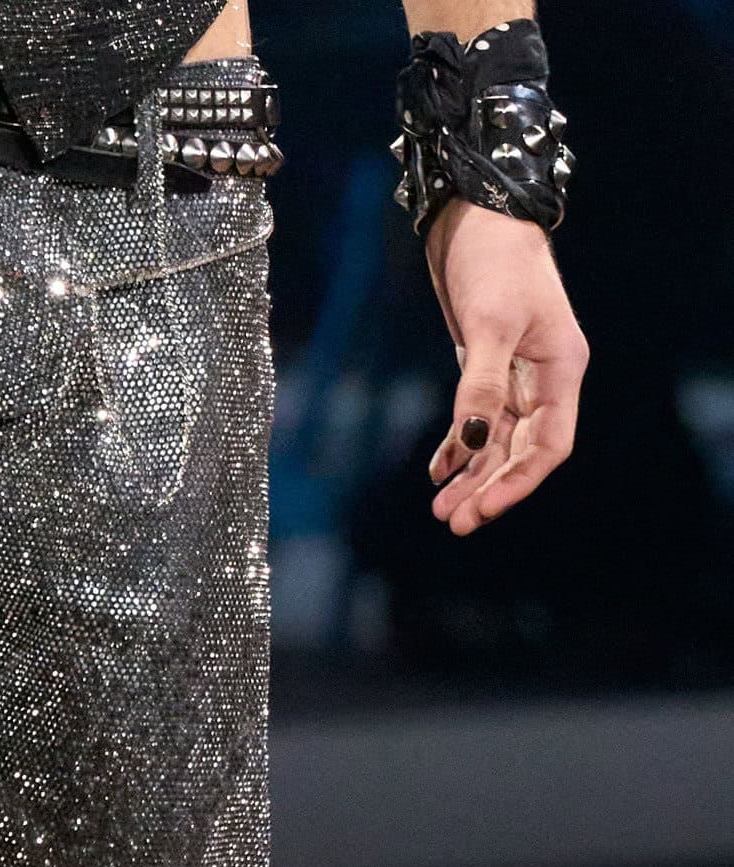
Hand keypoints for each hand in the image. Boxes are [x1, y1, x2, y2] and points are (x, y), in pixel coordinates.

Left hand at [423, 201, 588, 536]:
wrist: (474, 212)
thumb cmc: (494, 258)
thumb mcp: (490, 324)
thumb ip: (481, 386)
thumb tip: (474, 443)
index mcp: (561, 369)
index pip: (548, 445)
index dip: (519, 482)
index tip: (484, 509)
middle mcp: (544, 378)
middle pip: (521, 452)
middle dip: (489, 488)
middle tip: (454, 521)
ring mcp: (515, 374)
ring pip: (496, 442)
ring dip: (470, 476)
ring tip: (440, 508)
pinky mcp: (485, 367)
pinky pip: (477, 421)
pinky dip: (458, 447)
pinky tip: (437, 471)